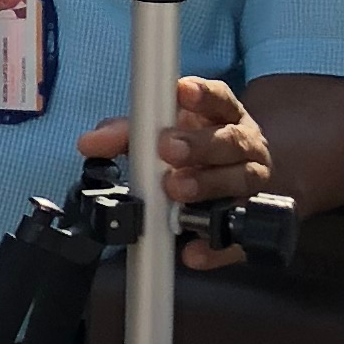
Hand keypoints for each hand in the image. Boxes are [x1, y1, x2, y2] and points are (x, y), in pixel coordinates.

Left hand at [76, 77, 272, 269]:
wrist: (240, 182)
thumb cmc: (196, 150)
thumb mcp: (162, 133)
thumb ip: (127, 134)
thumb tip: (90, 142)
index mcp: (223, 116)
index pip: (218, 98)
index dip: (202, 95)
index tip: (182, 92)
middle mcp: (245, 146)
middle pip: (230, 140)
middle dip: (198, 145)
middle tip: (168, 151)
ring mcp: (252, 183)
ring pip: (240, 181)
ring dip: (207, 185)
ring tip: (177, 192)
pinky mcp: (250, 222)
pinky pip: (237, 236)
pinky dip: (215, 246)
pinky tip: (193, 251)